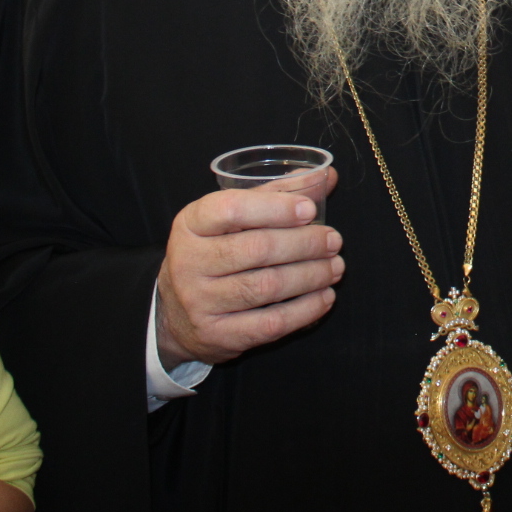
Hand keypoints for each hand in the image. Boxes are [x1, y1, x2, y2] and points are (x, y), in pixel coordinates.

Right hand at [156, 172, 343, 368]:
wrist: (176, 313)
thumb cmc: (214, 253)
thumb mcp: (231, 218)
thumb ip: (275, 195)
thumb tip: (326, 176)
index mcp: (191, 224)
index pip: (231, 209)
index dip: (275, 208)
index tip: (309, 210)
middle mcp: (189, 262)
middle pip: (257, 249)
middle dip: (304, 244)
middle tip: (333, 240)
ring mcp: (200, 302)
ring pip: (266, 287)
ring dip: (310, 276)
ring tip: (335, 267)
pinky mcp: (217, 334)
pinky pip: (269, 323)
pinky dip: (305, 310)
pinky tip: (325, 298)